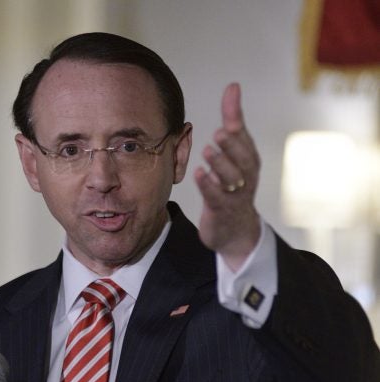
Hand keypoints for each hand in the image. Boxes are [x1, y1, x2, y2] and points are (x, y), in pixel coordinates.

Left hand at [194, 83, 260, 271]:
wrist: (234, 229)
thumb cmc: (233, 183)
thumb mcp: (234, 151)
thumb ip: (233, 121)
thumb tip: (233, 87)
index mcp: (248, 158)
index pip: (244, 138)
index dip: (236, 123)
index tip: (229, 106)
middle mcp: (246, 175)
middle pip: (243, 159)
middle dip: (233, 146)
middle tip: (220, 133)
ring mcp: (235, 194)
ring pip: (232, 179)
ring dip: (221, 164)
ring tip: (209, 151)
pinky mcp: (222, 209)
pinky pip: (216, 197)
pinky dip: (209, 185)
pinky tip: (199, 174)